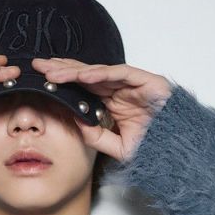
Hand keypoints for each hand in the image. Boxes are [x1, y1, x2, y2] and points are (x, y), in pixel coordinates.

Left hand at [30, 57, 172, 161]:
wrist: (177, 148)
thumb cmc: (152, 146)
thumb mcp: (117, 148)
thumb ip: (97, 137)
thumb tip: (76, 123)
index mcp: (110, 102)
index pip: (81, 88)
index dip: (61, 83)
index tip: (40, 81)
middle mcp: (118, 89)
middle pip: (85, 75)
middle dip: (61, 70)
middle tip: (37, 66)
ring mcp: (131, 83)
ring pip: (98, 71)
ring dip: (75, 70)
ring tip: (54, 71)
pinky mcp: (145, 80)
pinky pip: (119, 73)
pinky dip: (101, 73)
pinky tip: (83, 75)